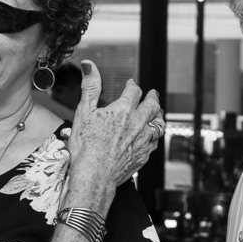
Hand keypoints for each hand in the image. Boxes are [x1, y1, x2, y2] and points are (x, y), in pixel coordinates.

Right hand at [64, 60, 162, 205]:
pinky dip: (155, 135)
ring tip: (158, 112)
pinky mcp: (144, 155)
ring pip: (158, 124)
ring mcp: (143, 140)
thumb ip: (90, 87)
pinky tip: (153, 136)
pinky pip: (156, 142)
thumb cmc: (86, 148)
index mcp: (123, 110)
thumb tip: (89, 66)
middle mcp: (137, 124)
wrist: (94, 175)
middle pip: (152, 105)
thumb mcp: (83, 112)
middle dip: (152, 97)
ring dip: (159, 115)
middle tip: (152, 94)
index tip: (131, 84)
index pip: (134, 91)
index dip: (132, 85)